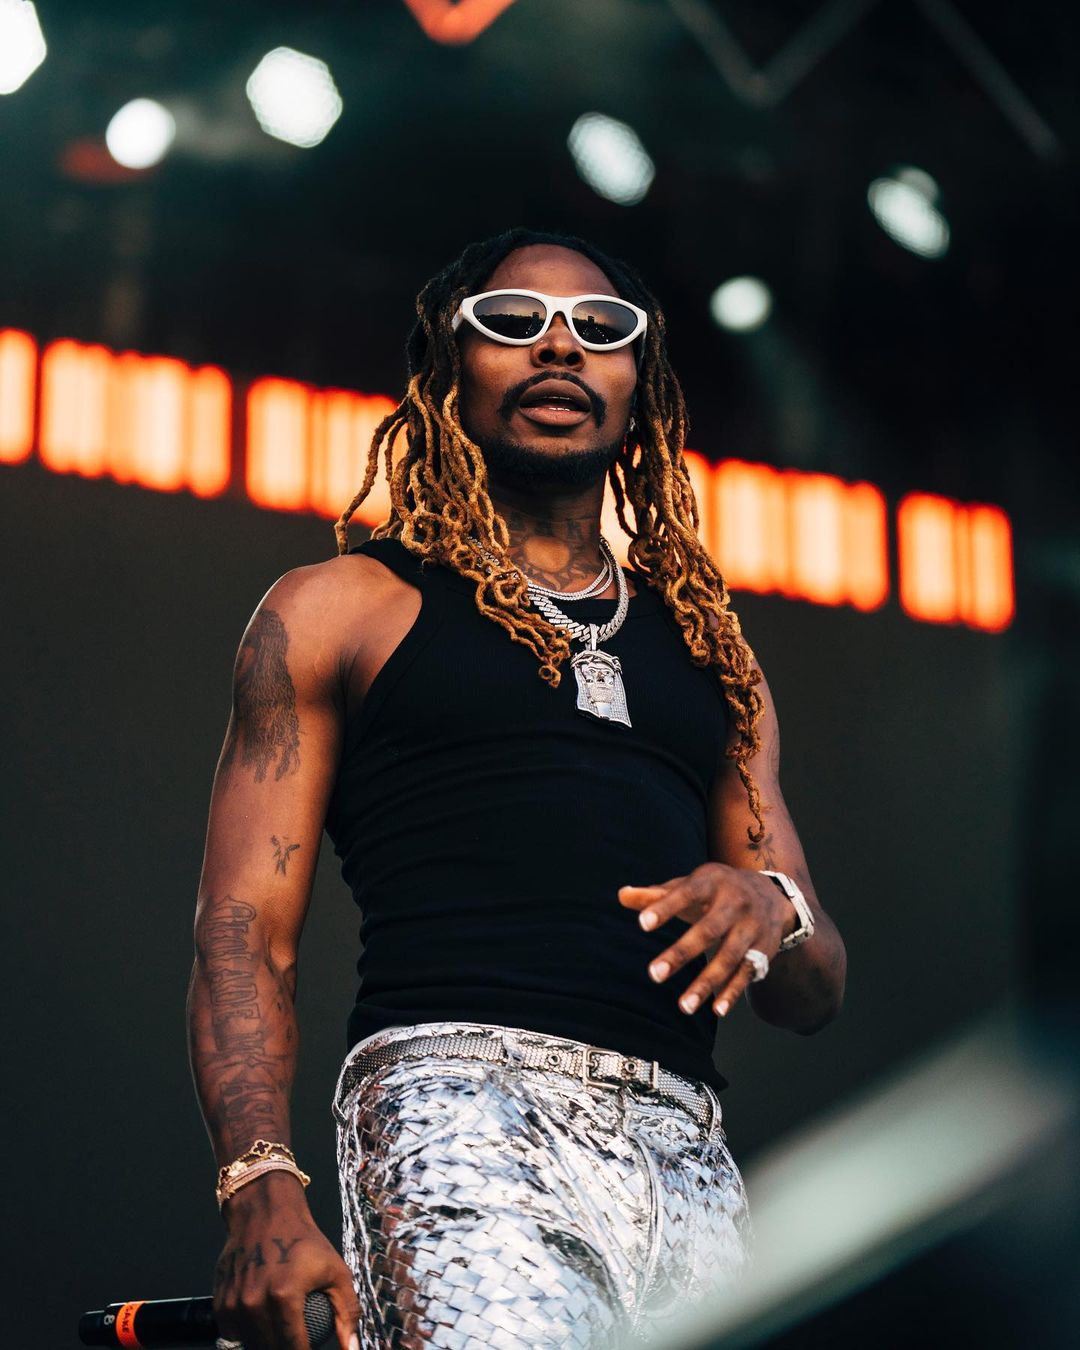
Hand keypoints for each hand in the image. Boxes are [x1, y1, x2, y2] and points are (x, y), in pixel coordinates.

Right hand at [214, 1172, 358, 1349]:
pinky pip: (234, 1334)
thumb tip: (352, 1347)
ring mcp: (234, 1304)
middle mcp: (255, 1303)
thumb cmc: (303, 1240)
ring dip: (268, 1342)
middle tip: (298, 1337)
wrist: (265, 1212)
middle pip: (271, 1348)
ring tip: (282, 1333)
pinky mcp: (221, 1302)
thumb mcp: (335, 1269)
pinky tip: (262, 1325)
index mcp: (284, 1296)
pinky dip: (248, 1334)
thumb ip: (347, 1311)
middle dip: (287, 1348)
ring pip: (252, 1344)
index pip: (294, 1348)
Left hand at [618, 863, 790, 1016]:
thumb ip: (657, 894)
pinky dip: (733, 992)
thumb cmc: (716, 891)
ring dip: (707, 983)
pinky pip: (747, 973)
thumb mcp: (690, 885)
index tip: (642, 924)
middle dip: (682, 953)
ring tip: (684, 1006)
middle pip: (709, 930)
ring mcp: (752, 927)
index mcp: (712, 882)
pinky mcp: (763, 950)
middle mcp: (736, 903)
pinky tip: (717, 1009)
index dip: (665, 907)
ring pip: (729, 957)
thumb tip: (622, 895)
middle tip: (654, 974)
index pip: (686, 893)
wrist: (771, 894)